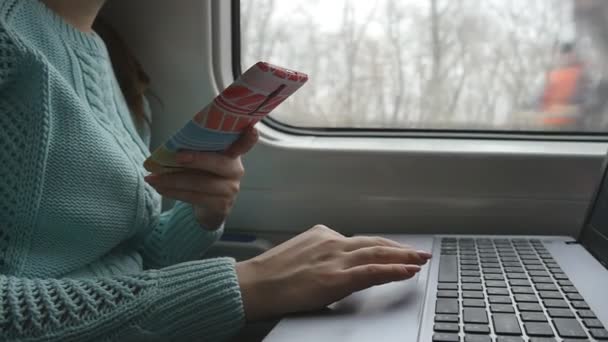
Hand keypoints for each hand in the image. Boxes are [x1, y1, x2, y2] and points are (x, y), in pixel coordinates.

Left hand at [144, 127, 258, 228]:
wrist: (209, 207)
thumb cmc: (203, 175)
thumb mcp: (202, 160)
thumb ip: (196, 151)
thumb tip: (170, 147)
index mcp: (233, 153)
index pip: (245, 143)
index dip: (249, 137)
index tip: (251, 129)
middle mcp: (236, 171)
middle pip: (219, 163)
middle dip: (196, 159)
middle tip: (175, 157)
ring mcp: (231, 190)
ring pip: (201, 183)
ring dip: (173, 180)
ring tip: (153, 178)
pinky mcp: (221, 206)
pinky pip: (194, 197)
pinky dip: (174, 192)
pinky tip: (160, 187)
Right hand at [235, 225, 431, 320]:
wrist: (253, 285)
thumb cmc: (270, 275)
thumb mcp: (298, 255)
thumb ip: (319, 255)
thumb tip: (331, 265)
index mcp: (323, 236)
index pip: (361, 241)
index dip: (383, 247)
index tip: (396, 250)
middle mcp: (332, 242)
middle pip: (375, 243)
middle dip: (400, 248)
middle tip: (420, 252)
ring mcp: (336, 259)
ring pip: (378, 254)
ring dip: (404, 257)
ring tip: (421, 260)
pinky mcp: (336, 278)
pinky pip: (371, 272)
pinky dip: (392, 271)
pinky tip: (407, 271)